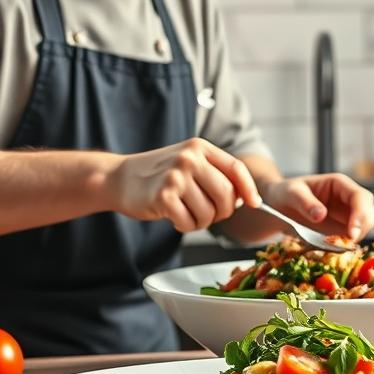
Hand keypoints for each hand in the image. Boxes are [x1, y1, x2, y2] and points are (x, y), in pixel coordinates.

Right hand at [108, 138, 260, 232]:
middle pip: (226, 195)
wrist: (119, 178)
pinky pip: (189, 222)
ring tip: (186, 213)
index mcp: (199, 148)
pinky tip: (174, 217)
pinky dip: (185, 226)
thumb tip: (246, 198)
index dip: (248, 189)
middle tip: (209, 214)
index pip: (236, 169)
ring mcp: (176, 176)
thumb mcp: (188, 163)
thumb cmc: (158, 175)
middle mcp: (189, 158)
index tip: (254, 203)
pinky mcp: (164, 196)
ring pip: (209, 213)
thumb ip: (215, 174)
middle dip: (222, 212)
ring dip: (201, 222)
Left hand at [261, 173, 373, 240]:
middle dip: (362, 228)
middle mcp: (347, 199)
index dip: (361, 214)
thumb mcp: (291, 193)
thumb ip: (305, 202)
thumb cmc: (285, 193)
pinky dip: (347, 246)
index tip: (352, 233)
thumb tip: (321, 215)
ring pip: (363, 227)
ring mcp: (346, 216)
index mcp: (339, 184)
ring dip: (356, 239)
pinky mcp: (341, 230)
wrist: (278, 205)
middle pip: (368, 212)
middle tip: (349, 243)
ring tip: (337, 247)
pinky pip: (351, 239)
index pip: (360, 197)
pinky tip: (334, 249)